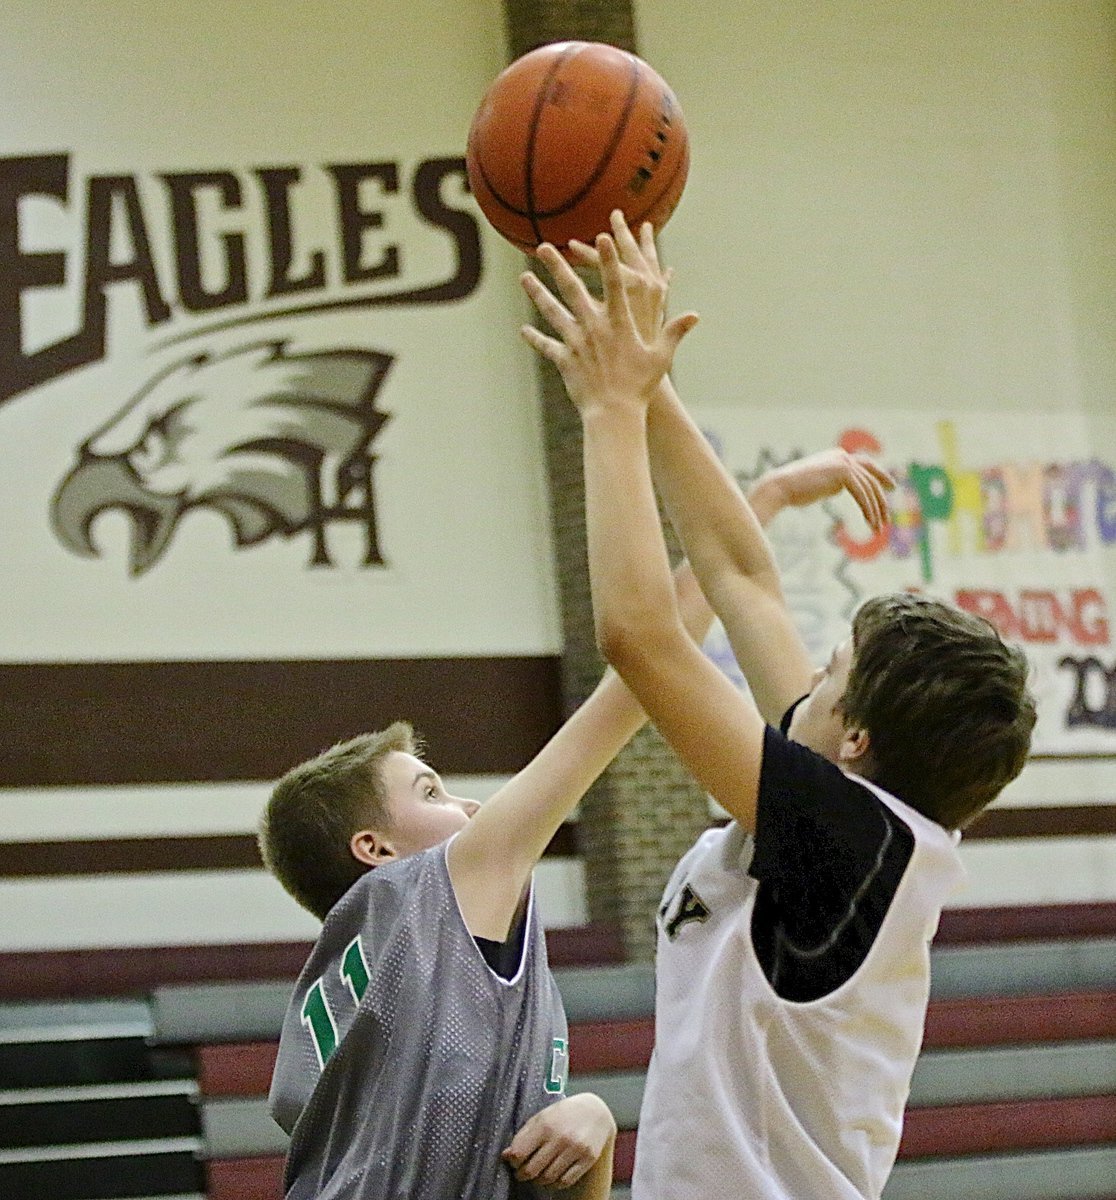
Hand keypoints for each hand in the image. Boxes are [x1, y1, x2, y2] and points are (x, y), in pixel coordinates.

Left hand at [502, 1092, 616, 1189]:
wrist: (596, 1111)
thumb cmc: (563, 1114)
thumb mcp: (542, 1116)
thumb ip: (523, 1135)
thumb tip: (506, 1156)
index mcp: (545, 1124)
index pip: (519, 1153)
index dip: (513, 1161)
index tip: (513, 1161)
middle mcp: (560, 1138)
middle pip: (531, 1170)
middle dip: (522, 1174)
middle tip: (521, 1173)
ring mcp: (575, 1149)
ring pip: (547, 1178)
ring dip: (538, 1180)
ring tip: (537, 1174)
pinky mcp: (587, 1159)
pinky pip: (565, 1181)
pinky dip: (555, 1183)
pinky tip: (553, 1176)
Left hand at [520, 216, 697, 414]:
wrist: (614, 414)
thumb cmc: (639, 386)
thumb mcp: (660, 357)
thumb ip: (674, 333)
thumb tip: (695, 315)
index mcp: (619, 322)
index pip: (615, 283)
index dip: (608, 259)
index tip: (601, 236)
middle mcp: (594, 327)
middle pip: (572, 289)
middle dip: (558, 265)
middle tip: (543, 246)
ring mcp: (576, 342)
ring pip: (552, 311)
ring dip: (537, 293)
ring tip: (524, 277)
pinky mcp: (564, 360)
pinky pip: (546, 345)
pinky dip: (535, 338)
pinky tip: (523, 330)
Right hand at [748, 448, 894, 532]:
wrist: (780, 487)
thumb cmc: (794, 490)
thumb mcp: (820, 484)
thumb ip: (833, 482)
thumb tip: (841, 487)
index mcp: (838, 456)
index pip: (866, 466)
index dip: (881, 476)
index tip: (892, 487)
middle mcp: (843, 456)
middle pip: (871, 479)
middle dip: (881, 500)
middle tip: (886, 519)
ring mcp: (843, 462)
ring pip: (868, 489)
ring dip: (875, 511)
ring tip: (878, 529)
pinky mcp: (843, 472)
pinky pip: (861, 494)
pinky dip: (867, 510)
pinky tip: (870, 523)